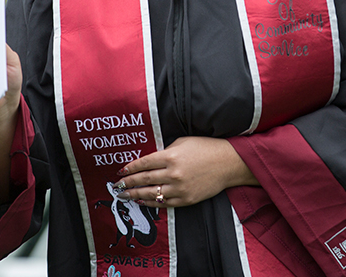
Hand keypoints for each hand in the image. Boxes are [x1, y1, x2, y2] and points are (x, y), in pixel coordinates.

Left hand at [115, 136, 257, 208]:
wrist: (228, 163)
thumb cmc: (205, 148)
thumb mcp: (182, 142)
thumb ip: (165, 151)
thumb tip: (149, 160)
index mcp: (170, 156)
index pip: (144, 164)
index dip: (130, 168)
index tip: (121, 171)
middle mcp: (173, 174)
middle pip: (144, 180)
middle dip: (128, 183)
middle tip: (117, 186)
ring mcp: (180, 189)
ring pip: (151, 194)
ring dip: (135, 195)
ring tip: (125, 195)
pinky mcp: (186, 199)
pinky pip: (164, 203)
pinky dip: (151, 203)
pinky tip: (143, 200)